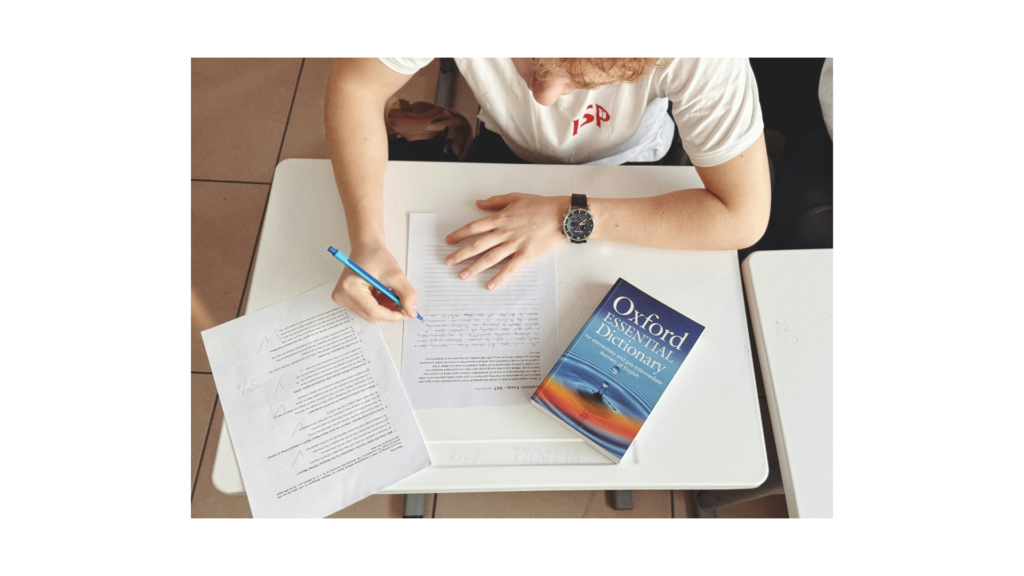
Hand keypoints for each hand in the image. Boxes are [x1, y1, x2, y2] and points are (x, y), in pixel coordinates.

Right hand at [331, 245, 417, 322]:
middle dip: (388, 312)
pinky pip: (365, 309)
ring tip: (393, 296)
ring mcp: (342, 298)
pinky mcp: (345, 298)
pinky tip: (385, 295)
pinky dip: (378, 305)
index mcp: (350, 288)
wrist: (366, 248)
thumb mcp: (396, 274)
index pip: (372, 311)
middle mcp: (342, 296)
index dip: (391, 315)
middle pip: (370, 314)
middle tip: (402, 304)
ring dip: (384, 308)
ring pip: (369, 313)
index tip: (406, 314)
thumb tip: (412, 313)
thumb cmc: (378, 257)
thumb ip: (406, 294)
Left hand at [444, 193, 566, 288]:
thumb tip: (478, 204)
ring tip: (462, 275)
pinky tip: (489, 286)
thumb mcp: (516, 198)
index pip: (474, 227)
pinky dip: (499, 278)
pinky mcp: (526, 255)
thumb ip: (495, 201)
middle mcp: (504, 232)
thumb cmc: (540, 205)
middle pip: (477, 244)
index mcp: (500, 217)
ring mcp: (515, 244)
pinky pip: (510, 268)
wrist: (561, 215)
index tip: (448, 241)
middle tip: (448, 261)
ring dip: (474, 267)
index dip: (459, 234)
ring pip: (490, 258)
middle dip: (460, 254)